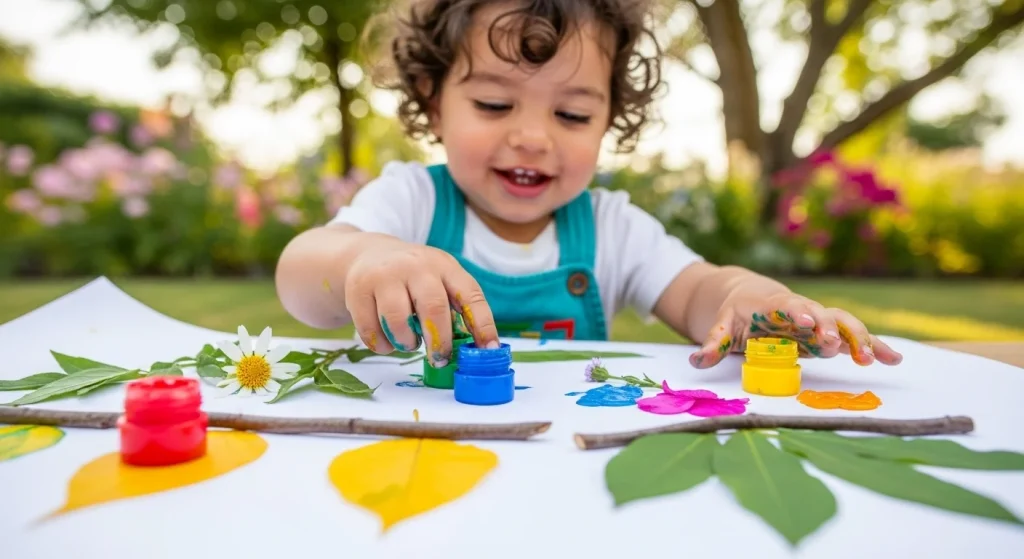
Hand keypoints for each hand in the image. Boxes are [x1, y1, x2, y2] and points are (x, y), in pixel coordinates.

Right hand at [343, 237, 498, 365]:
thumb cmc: (414, 278)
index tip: (488, 350)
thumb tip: (478, 351)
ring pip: (397, 321)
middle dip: (439, 341)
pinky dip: (381, 344)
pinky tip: (387, 339)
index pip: (470, 295)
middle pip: (433, 307)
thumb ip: (456, 309)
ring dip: (406, 343)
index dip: (482, 324)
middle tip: (440, 359)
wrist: (367, 255)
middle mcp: (416, 266)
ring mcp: (384, 275)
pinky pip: (371, 330)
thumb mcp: (439, 281)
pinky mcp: (358, 289)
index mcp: (444, 266)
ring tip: (409, 342)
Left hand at [688, 291, 902, 368]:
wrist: (751, 297)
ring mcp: (817, 320)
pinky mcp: (827, 333)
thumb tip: (696, 360)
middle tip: (837, 345)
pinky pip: (853, 337)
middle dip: (830, 328)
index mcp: (773, 307)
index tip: (806, 322)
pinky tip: (893, 358)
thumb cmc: (737, 313)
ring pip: (843, 323)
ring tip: (878, 358)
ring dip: (860, 339)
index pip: (787, 307)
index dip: (797, 313)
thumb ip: (713, 343)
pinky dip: (872, 346)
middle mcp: (801, 310)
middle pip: (820, 314)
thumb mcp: (721, 326)